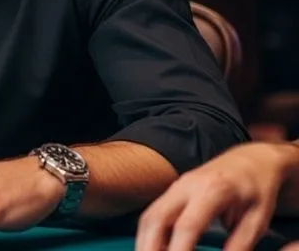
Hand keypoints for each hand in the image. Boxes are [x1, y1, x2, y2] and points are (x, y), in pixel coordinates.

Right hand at [136, 142, 298, 250]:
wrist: (250, 161)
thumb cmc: (257, 188)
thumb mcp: (258, 220)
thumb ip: (240, 244)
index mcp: (213, 190)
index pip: (187, 225)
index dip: (179, 250)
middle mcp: (188, 185)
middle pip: (156, 218)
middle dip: (148, 245)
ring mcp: (177, 186)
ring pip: (149, 215)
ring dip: (144, 241)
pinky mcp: (173, 191)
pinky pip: (154, 213)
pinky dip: (149, 234)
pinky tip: (154, 248)